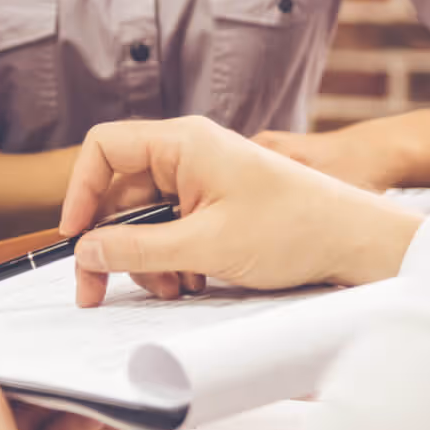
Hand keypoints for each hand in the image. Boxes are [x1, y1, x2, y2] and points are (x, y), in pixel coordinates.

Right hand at [60, 116, 423, 306]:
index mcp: (181, 142)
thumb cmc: (293, 228)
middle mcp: (186, 153)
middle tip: (97, 288)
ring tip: (175, 286)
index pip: (105, 148)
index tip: (74, 237)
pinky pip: (169, 227)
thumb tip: (86, 251)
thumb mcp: (206, 245)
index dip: (80, 190)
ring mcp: (200, 178)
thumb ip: (139, 249)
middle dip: (114, 242)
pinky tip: (194, 280)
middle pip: (120, 191)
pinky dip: (171, 258)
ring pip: (144, 217)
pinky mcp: (212, 203)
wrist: (355, 242)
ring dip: (147, 258)